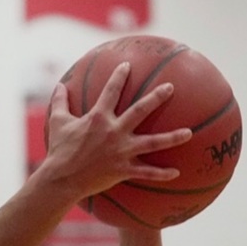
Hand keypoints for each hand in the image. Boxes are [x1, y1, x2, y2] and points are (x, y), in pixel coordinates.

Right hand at [38, 62, 192, 201]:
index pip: (111, 91)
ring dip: (172, 137)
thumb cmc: (59, 151)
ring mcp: (121, 151)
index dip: (119, 77)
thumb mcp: (56, 122)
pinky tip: (177, 173)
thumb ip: (59, 102)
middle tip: (171, 88)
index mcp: (98, 117)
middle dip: (157, 97)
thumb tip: (59, 85)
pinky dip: (162, 174)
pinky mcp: (124, 170)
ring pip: (153, 142)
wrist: (62, 179)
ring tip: (189, 133)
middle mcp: (114, 131)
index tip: (128, 66)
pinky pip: (147, 172)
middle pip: (140, 110)